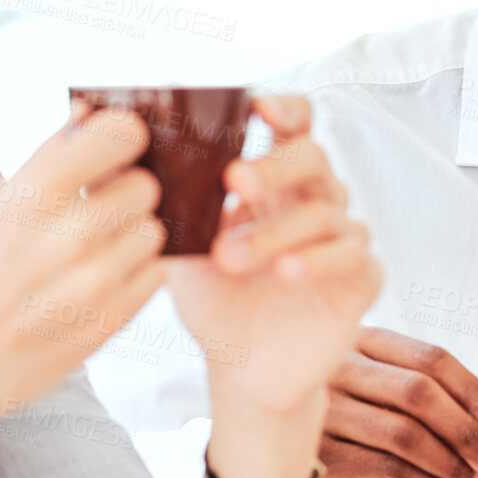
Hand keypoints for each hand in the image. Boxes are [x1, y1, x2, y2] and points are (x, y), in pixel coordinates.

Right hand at [0, 108, 165, 444]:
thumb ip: (45, 162)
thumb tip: (88, 115)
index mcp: (30, 195)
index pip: (122, 135)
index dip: (123, 137)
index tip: (113, 147)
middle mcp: (68, 236)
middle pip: (146, 186)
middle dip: (125, 190)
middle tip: (98, 206)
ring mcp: (93, 285)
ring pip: (154, 232)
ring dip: (131, 234)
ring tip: (93, 247)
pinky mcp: (107, 324)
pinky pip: (154, 276)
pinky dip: (136, 272)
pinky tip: (99, 277)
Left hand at [165, 95, 381, 416]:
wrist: (243, 370)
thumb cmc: (216, 300)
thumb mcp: (180, 245)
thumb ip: (165, 200)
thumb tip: (115, 148)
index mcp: (275, 181)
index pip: (294, 124)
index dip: (283, 108)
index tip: (255, 107)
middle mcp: (314, 200)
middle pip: (313, 156)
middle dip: (273, 165)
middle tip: (235, 179)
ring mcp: (342, 237)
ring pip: (323, 210)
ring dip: (274, 230)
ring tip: (231, 258)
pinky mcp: (361, 277)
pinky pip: (353, 254)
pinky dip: (318, 259)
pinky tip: (286, 272)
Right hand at [307, 328, 477, 477]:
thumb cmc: (355, 440)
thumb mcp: (394, 413)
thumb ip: (436, 412)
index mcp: (362, 344)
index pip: (427, 357)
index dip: (470, 387)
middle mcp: (336, 369)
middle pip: (417, 392)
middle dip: (464, 428)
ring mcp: (321, 412)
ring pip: (404, 434)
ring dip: (450, 463)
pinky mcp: (317, 457)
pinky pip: (387, 469)